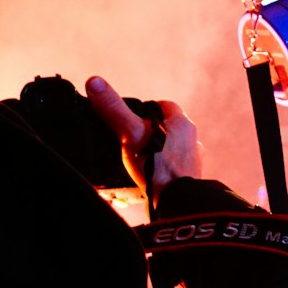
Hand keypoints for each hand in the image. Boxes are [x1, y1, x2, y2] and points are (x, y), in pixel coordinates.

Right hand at [85, 76, 201, 203]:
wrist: (176, 204)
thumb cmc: (157, 167)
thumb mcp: (130, 133)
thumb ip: (113, 109)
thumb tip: (95, 82)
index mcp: (182, 124)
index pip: (164, 105)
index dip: (146, 107)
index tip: (131, 114)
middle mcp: (192, 142)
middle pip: (165, 129)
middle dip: (148, 132)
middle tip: (129, 137)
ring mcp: (191, 163)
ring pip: (168, 150)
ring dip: (153, 153)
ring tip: (134, 159)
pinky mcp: (186, 182)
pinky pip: (169, 170)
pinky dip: (157, 171)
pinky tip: (143, 178)